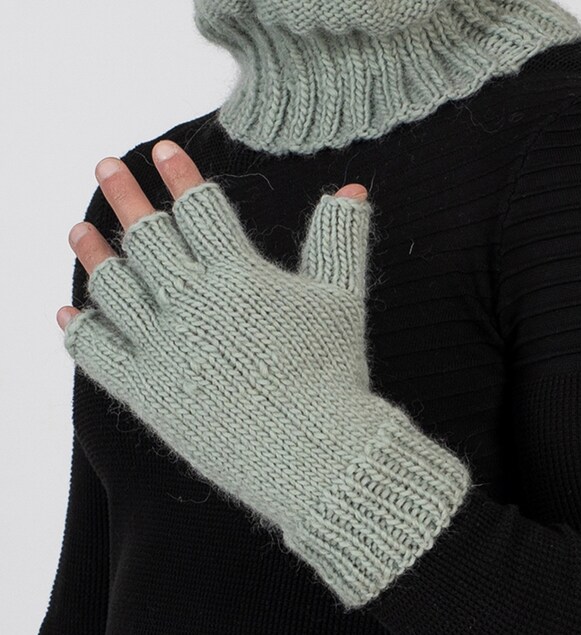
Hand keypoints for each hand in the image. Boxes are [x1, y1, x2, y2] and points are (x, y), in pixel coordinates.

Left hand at [56, 140, 471, 608]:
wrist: (313, 452)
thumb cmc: (332, 373)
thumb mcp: (342, 300)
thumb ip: (339, 240)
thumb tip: (353, 186)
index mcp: (237, 275)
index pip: (198, 209)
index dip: (179, 176)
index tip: (161, 152)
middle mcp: (191, 303)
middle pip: (146, 236)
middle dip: (123, 194)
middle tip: (106, 167)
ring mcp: (162, 348)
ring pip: (113, 287)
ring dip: (92, 254)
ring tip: (77, 230)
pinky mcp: (147, 392)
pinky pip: (98, 355)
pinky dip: (80, 332)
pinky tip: (68, 315)